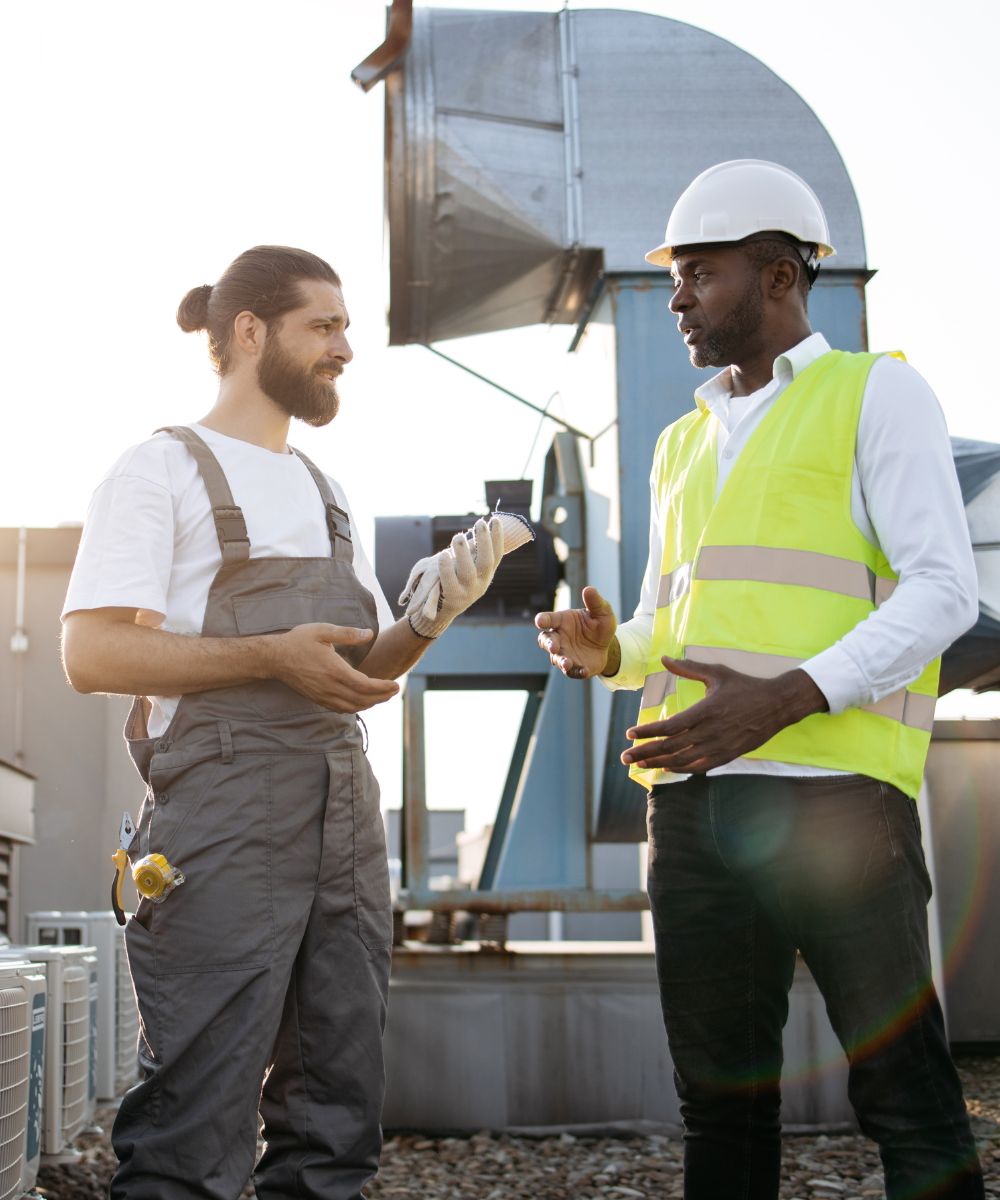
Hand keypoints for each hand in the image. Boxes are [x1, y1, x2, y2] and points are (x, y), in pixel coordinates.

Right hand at [266, 623, 399, 712]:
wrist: (274, 658)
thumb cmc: (298, 641)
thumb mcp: (322, 630)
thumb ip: (347, 633)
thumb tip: (369, 634)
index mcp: (334, 670)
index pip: (365, 685)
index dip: (383, 688)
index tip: (396, 685)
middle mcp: (330, 687)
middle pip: (363, 699)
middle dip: (382, 697)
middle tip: (394, 691)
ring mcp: (323, 696)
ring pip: (353, 707)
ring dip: (370, 703)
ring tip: (383, 696)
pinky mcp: (318, 699)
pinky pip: (341, 709)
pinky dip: (356, 707)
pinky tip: (362, 701)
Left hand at [402, 517, 504, 637]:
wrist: (442, 611)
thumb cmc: (454, 581)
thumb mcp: (467, 567)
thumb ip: (472, 553)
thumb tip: (480, 526)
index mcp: (486, 574)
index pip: (497, 555)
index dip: (498, 538)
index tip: (496, 519)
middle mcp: (481, 584)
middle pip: (486, 562)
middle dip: (484, 542)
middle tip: (480, 523)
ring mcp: (467, 592)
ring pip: (467, 572)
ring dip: (463, 554)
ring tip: (458, 537)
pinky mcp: (452, 598)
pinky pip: (448, 582)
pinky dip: (446, 568)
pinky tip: (443, 555)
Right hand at [535, 586, 618, 679]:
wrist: (608, 644)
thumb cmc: (600, 624)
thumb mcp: (602, 611)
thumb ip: (595, 601)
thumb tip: (588, 589)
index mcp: (563, 621)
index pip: (549, 619)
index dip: (542, 620)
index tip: (539, 621)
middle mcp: (560, 637)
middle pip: (546, 640)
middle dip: (549, 644)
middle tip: (553, 647)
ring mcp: (565, 653)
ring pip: (556, 658)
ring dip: (561, 660)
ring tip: (567, 663)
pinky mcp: (573, 667)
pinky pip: (572, 671)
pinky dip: (577, 671)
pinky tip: (585, 671)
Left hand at [621, 656, 828, 772]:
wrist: (777, 705)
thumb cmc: (744, 686)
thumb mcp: (716, 673)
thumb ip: (688, 669)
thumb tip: (664, 658)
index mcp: (706, 710)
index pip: (670, 727)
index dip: (648, 732)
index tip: (630, 734)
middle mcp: (711, 732)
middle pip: (671, 747)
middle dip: (645, 753)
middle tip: (625, 758)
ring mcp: (720, 746)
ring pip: (683, 761)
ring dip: (659, 764)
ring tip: (640, 765)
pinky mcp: (728, 756)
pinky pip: (701, 767)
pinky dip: (682, 770)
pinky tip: (667, 768)